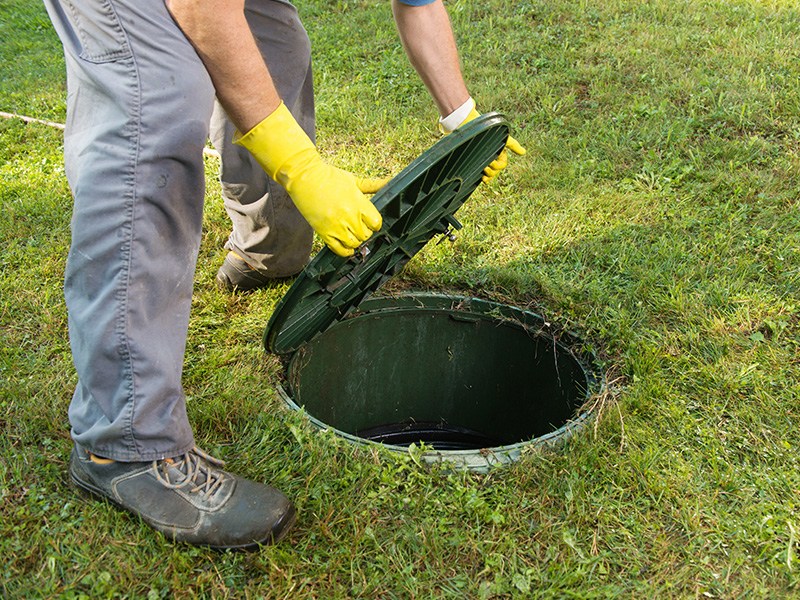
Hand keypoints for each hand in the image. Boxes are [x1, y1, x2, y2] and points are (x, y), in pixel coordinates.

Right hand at [235, 102, 385, 256]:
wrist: (305, 177)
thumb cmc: (330, 177)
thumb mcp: (354, 180)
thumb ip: (373, 185)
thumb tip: (391, 182)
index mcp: (359, 202)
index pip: (376, 222)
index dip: (375, 224)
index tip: (371, 222)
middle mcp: (349, 216)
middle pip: (365, 234)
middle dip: (365, 232)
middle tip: (359, 227)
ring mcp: (336, 225)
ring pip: (354, 243)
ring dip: (355, 241)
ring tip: (352, 234)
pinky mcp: (324, 232)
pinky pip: (339, 250)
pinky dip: (345, 251)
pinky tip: (346, 247)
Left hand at [456, 107, 525, 183]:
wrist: (474, 128)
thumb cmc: (489, 131)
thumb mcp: (503, 138)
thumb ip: (513, 145)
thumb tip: (524, 152)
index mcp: (500, 152)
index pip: (501, 164)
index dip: (497, 166)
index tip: (491, 163)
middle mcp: (493, 157)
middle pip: (496, 170)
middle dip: (492, 171)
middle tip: (485, 167)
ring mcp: (485, 159)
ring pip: (489, 173)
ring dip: (488, 175)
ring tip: (482, 173)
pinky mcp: (477, 161)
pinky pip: (481, 173)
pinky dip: (483, 177)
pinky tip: (481, 179)